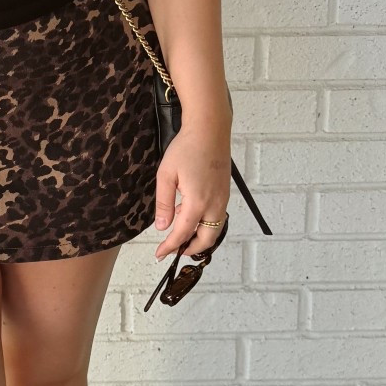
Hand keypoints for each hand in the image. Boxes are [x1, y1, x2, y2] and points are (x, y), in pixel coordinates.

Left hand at [154, 119, 232, 261]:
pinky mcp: (225, 193)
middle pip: (206, 239)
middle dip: (191, 249)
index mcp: (197, 202)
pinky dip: (205, 224)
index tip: (160, 254)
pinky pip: (217, 217)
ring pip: (215, 229)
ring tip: (181, 234)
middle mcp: (214, 204)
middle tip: (174, 250)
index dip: (170, 246)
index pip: (183, 233)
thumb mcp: (166, 175)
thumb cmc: (186, 148)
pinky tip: (190, 214)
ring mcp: (223, 199)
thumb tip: (162, 227)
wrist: (209, 130)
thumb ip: (164, 203)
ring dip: (200, 237)